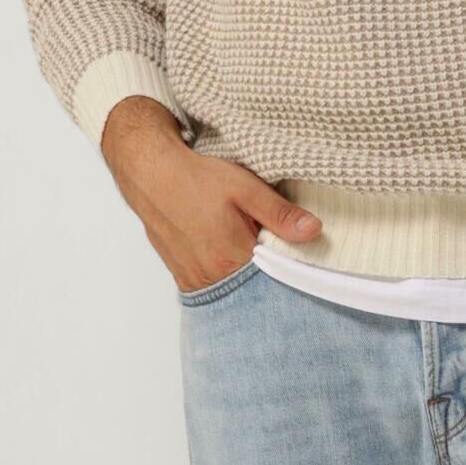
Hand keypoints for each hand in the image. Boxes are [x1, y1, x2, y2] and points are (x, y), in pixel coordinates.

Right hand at [100, 96, 324, 289]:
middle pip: (255, 289)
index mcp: (234, 258)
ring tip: (249, 250)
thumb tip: (314, 231)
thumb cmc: (197, 178)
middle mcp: (213, 276)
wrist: (151, 174)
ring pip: (234, 290)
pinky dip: (226, 277)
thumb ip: (280, 214)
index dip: (290, 267)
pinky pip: (213, 287)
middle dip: (270, 275)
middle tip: (273, 248)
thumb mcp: (246, 188)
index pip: (276, 278)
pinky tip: (230, 258)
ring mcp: (195, 279)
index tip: (299, 255)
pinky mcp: (183, 277)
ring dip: (247, 277)